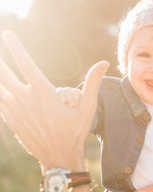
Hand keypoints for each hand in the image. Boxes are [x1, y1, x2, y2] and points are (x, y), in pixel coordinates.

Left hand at [0, 31, 107, 170]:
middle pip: (3, 73)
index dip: (15, 47)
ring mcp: (15, 111)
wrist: (58, 157)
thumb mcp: (87, 107)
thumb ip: (93, 82)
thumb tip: (103, 62)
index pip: (25, 63)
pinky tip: (1, 89)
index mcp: (43, 93)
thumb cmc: (75, 131)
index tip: (7, 34)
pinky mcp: (10, 120)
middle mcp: (25, 100)